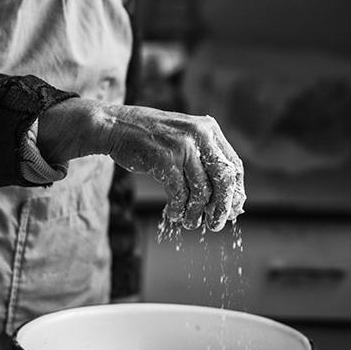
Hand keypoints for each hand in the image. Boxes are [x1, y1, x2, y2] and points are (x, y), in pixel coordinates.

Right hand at [37, 99, 245, 230]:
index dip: (236, 192)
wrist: (115, 125)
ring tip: (191, 223)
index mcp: (209, 129)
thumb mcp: (184, 136)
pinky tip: (174, 215)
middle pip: (223, 179)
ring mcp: (182, 146)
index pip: (234, 165)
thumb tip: (227, 195)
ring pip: (201, 191)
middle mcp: (200, 135)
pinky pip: (179, 194)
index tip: (233, 210)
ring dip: (197, 213)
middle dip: (222, 207)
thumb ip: (204, 157)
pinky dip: (178, 209)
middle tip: (217, 224)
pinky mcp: (164, 159)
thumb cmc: (151, 137)